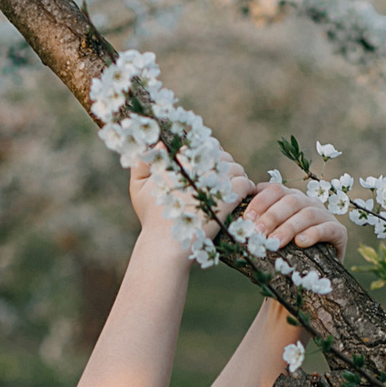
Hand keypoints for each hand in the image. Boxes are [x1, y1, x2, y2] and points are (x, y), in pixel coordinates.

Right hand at [128, 156, 249, 231]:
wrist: (165, 243)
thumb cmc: (152, 217)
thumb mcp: (138, 187)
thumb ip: (142, 162)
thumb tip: (158, 143)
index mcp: (180, 160)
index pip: (205, 146)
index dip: (212, 154)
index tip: (211, 167)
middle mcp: (197, 167)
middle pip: (223, 157)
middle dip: (226, 167)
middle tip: (225, 180)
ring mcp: (212, 181)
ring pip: (236, 169)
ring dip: (237, 177)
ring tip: (233, 188)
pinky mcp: (225, 197)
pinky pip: (243, 183)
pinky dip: (246, 187)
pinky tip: (244, 195)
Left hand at [239, 182, 346, 254]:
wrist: (310, 276)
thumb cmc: (284, 254)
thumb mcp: (269, 237)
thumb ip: (256, 223)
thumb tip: (234, 217)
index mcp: (290, 198)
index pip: (275, 190)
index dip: (260, 202)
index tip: (246, 220)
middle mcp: (309, 202)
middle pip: (290, 200)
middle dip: (271, 217)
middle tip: (257, 234)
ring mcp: (325, 215)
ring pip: (307, 213)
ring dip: (288, 228)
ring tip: (274, 243)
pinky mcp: (339, 232)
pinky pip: (327, 228)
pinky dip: (313, 234)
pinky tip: (301, 243)